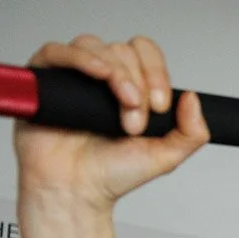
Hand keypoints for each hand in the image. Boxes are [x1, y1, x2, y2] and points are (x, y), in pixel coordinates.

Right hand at [13, 35, 208, 213]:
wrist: (77, 190)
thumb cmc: (112, 173)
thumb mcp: (166, 157)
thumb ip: (192, 133)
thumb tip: (193, 98)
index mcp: (131, 88)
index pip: (146, 56)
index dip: (157, 74)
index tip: (160, 107)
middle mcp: (102, 79)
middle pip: (125, 51)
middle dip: (139, 85)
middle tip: (135, 122)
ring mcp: (74, 77)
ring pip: (97, 47)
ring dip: (118, 76)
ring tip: (122, 111)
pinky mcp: (45, 80)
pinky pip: (58, 51)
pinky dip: (82, 58)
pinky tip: (100, 74)